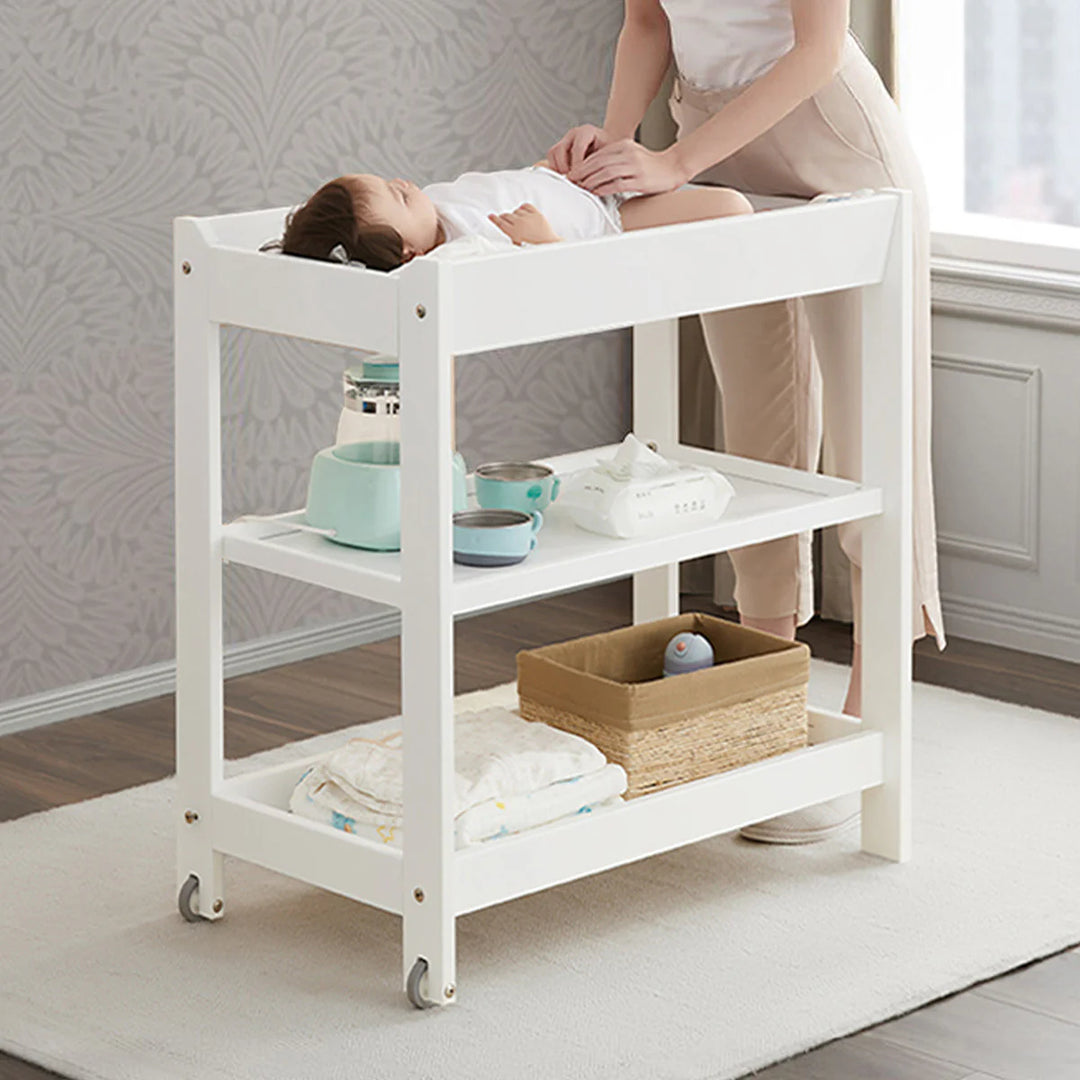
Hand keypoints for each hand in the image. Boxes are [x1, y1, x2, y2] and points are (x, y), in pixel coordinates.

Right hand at [488, 204, 561, 244]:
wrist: (549, 245)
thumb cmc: (534, 247)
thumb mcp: (518, 246)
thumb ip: (511, 237)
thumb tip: (507, 231)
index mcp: (514, 233)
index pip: (500, 223)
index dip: (494, 219)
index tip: (490, 216)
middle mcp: (520, 223)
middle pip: (506, 215)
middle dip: (504, 217)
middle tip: (505, 219)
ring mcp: (528, 217)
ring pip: (516, 211)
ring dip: (515, 214)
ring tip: (518, 220)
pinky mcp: (536, 213)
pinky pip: (526, 206)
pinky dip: (523, 208)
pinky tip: (523, 212)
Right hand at [546, 124, 616, 173]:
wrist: (609, 148)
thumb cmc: (611, 153)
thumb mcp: (610, 156)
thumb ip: (601, 164)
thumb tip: (591, 179)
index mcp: (587, 131)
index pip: (577, 148)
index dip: (577, 165)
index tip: (581, 179)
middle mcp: (573, 133)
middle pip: (560, 149)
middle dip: (565, 168)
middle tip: (573, 181)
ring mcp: (565, 140)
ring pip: (553, 153)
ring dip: (558, 169)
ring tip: (569, 180)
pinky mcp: (560, 149)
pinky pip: (551, 158)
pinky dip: (556, 169)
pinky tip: (566, 178)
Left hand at [568, 140, 688, 195]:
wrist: (673, 168)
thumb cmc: (651, 165)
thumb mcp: (632, 154)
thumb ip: (615, 157)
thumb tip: (594, 169)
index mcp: (624, 145)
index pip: (598, 154)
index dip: (583, 164)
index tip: (572, 172)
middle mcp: (628, 154)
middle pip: (599, 163)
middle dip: (582, 172)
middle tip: (571, 181)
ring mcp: (634, 167)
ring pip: (606, 173)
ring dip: (591, 181)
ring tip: (580, 188)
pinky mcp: (640, 181)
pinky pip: (617, 184)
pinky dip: (604, 188)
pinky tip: (595, 193)